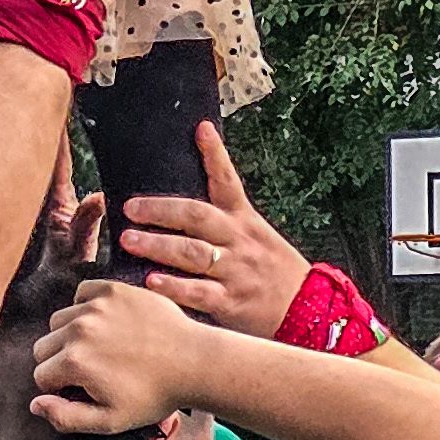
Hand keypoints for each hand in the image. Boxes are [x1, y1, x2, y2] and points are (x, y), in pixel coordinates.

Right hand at [30, 276, 211, 434]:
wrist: (193, 362)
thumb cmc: (154, 396)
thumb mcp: (109, 421)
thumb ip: (66, 417)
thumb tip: (34, 404)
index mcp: (74, 363)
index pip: (40, 375)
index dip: (59, 387)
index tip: (82, 389)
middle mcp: (78, 329)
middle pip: (44, 346)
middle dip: (59, 360)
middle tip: (91, 370)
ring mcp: (96, 306)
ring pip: (60, 320)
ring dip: (70, 334)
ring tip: (99, 347)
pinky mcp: (113, 289)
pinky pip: (82, 293)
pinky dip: (85, 306)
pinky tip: (104, 322)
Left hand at [120, 123, 307, 334]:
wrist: (311, 311)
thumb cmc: (278, 274)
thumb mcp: (258, 239)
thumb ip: (226, 225)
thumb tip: (186, 210)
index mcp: (245, 221)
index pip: (228, 181)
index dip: (215, 154)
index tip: (200, 128)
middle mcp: (239, 241)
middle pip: (197, 216)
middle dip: (160, 210)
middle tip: (129, 207)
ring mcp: (235, 270)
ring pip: (192, 253)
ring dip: (157, 245)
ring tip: (128, 240)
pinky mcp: (232, 301)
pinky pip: (199, 293)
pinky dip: (173, 287)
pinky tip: (150, 282)